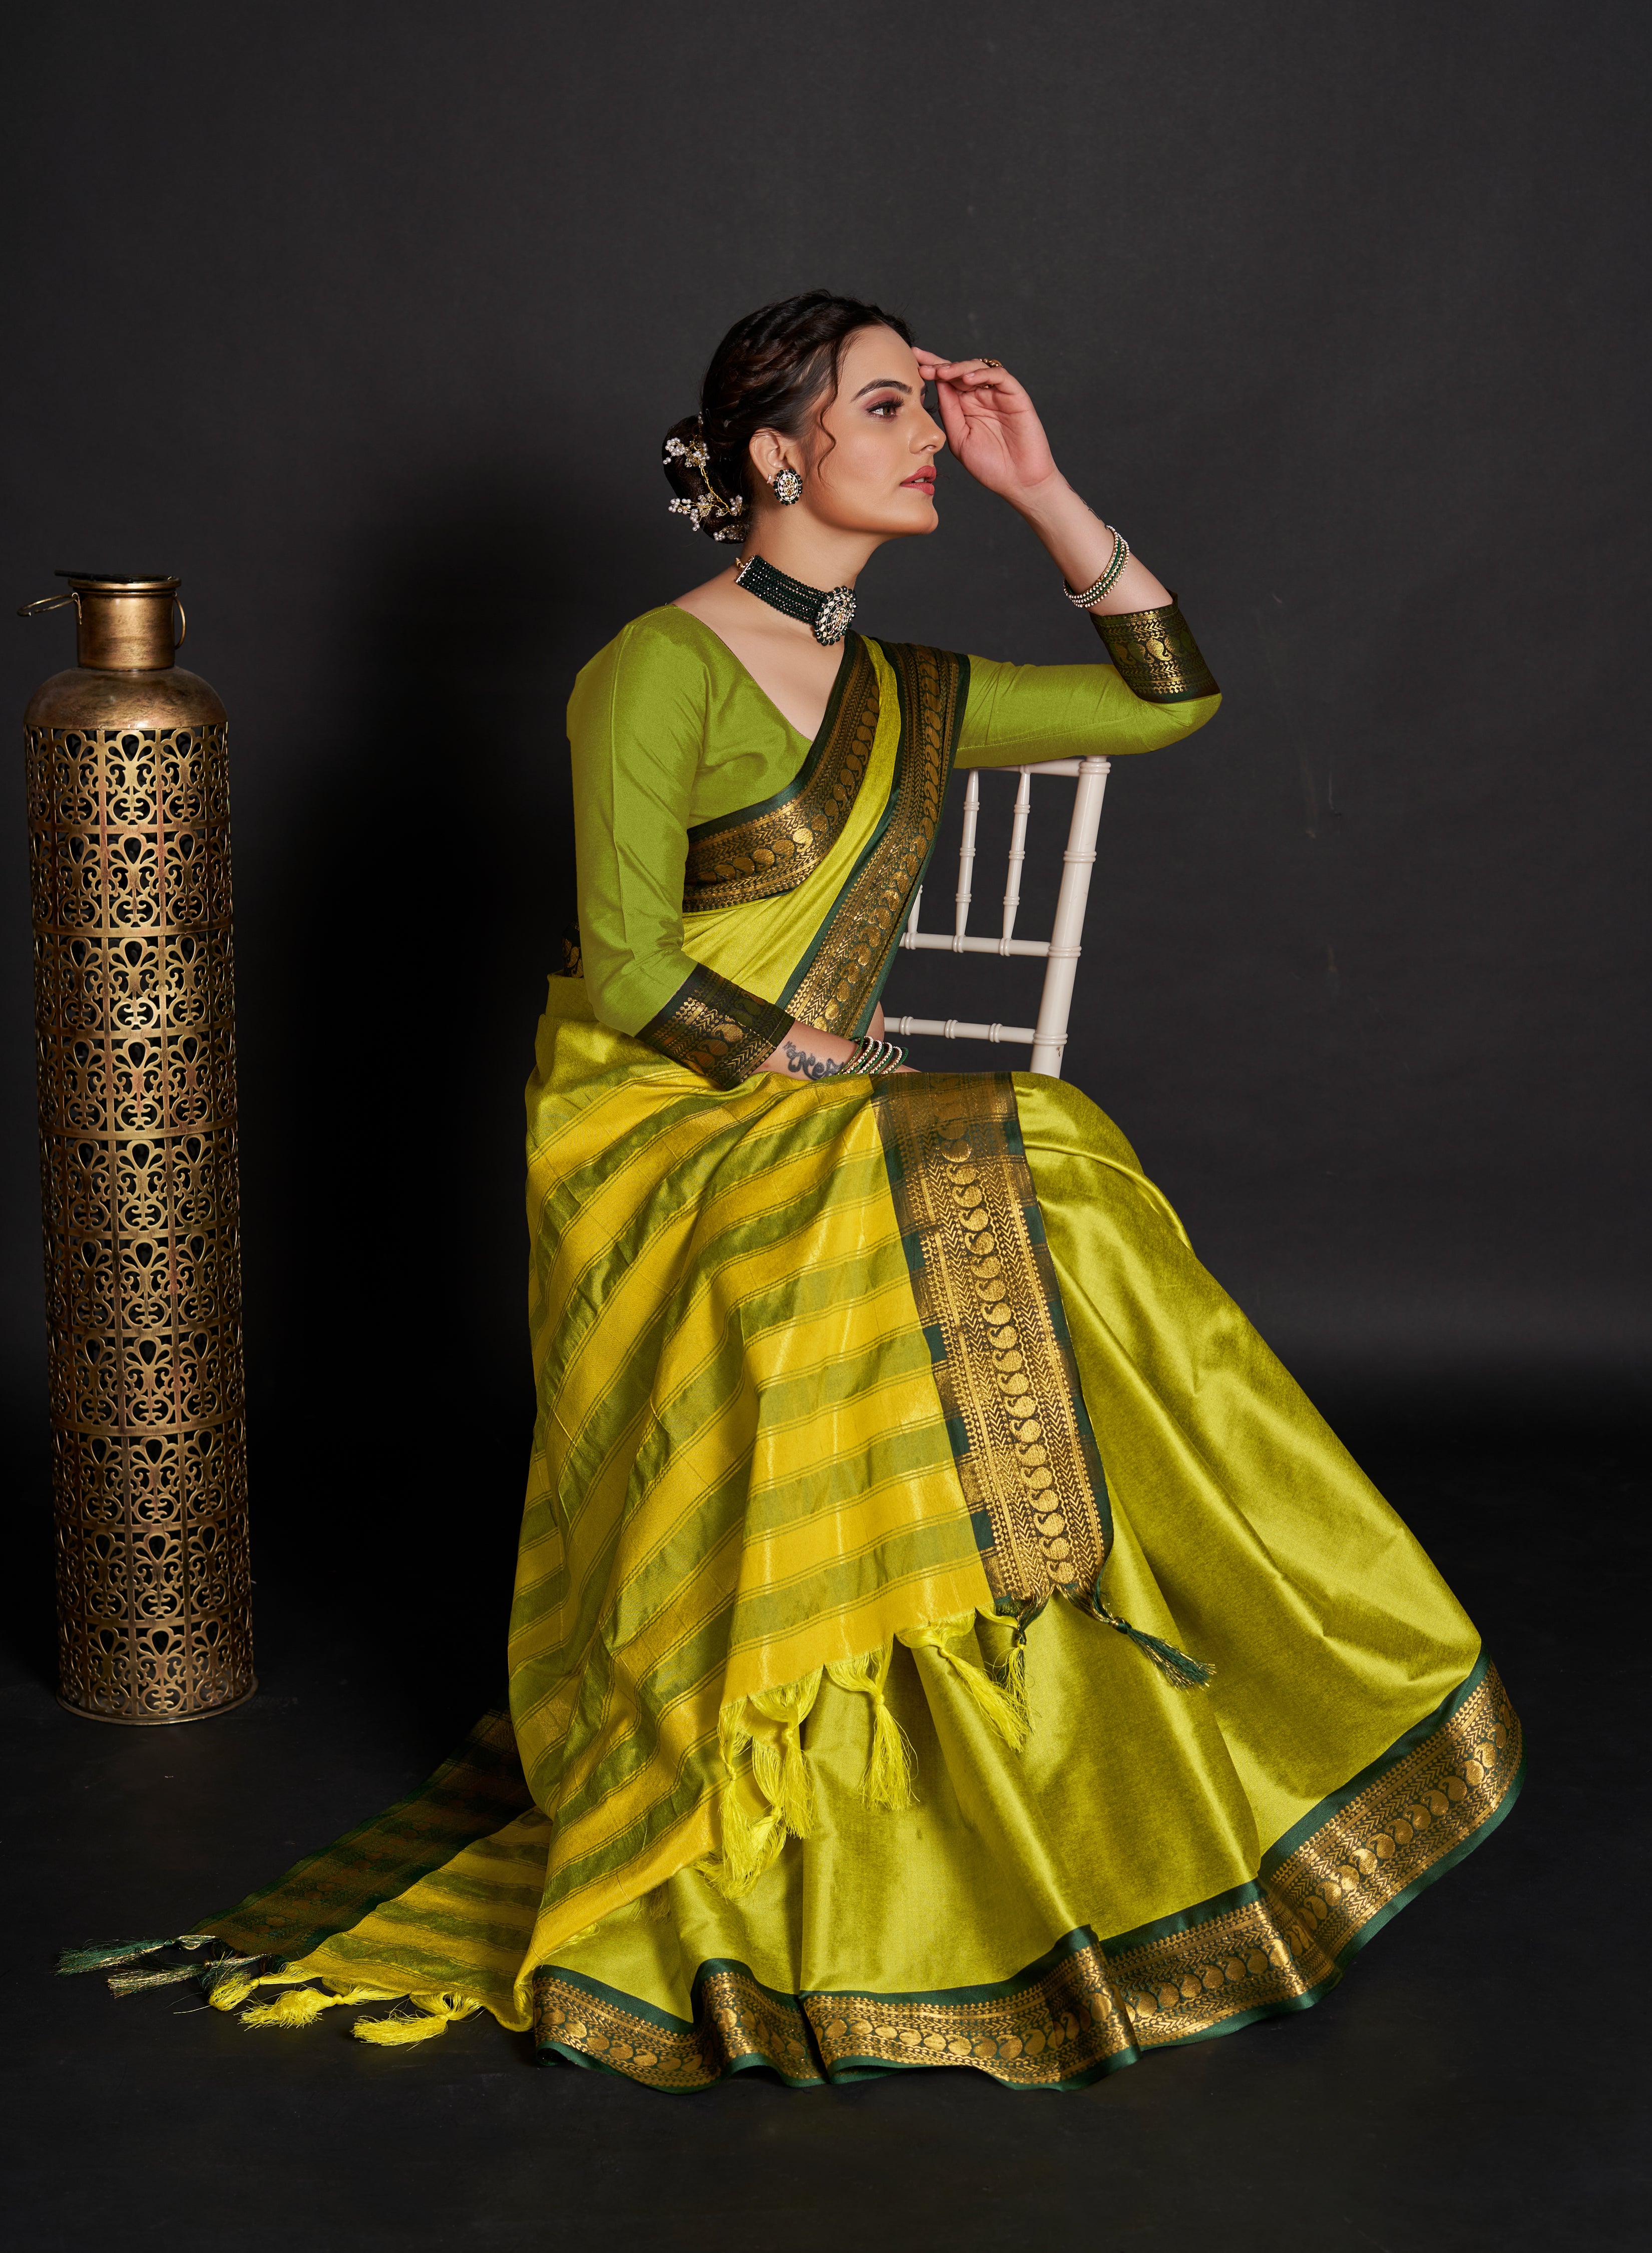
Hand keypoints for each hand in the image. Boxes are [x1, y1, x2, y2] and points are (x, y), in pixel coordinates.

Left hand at [913, 353, 1059, 509]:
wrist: (1019, 483)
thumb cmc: (990, 467)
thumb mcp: (959, 440)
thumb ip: (949, 413)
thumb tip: (937, 387)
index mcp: (966, 407)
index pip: (947, 382)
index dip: (932, 368)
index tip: (913, 361)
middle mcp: (981, 397)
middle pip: (960, 370)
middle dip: (940, 365)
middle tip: (922, 364)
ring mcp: (998, 395)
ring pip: (978, 368)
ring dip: (958, 368)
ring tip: (942, 372)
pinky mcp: (1015, 396)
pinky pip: (1000, 376)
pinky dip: (983, 374)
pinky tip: (967, 380)